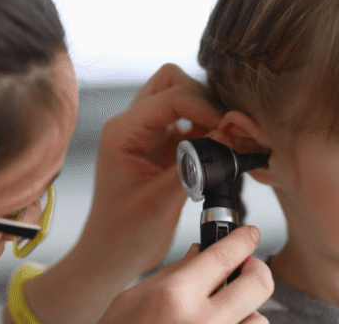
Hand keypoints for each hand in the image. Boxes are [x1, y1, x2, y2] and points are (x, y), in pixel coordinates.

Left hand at [21, 63, 226, 323]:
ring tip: (223, 141)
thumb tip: (227, 138)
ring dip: (207, 112)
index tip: (227, 131)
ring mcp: (148, 133)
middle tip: (224, 130)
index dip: (205, 109)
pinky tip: (219, 149)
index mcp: (122, 131)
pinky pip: (191, 121)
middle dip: (204, 99)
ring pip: (182, 95)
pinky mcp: (163, 145)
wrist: (111, 257)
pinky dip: (209, 128)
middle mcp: (132, 124)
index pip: (172, 96)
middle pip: (173, 81)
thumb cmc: (123, 235)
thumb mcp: (160, 202)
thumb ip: (194, 167)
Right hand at [98, 226, 272, 323]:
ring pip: (258, 318)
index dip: (244, 239)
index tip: (250, 234)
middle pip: (259, 283)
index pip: (226, 255)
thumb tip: (203, 251)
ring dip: (246, 310)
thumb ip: (173, 273)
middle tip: (247, 266)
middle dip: (257, 269)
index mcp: (174, 298)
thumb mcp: (131, 300)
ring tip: (220, 313)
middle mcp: (202, 323)